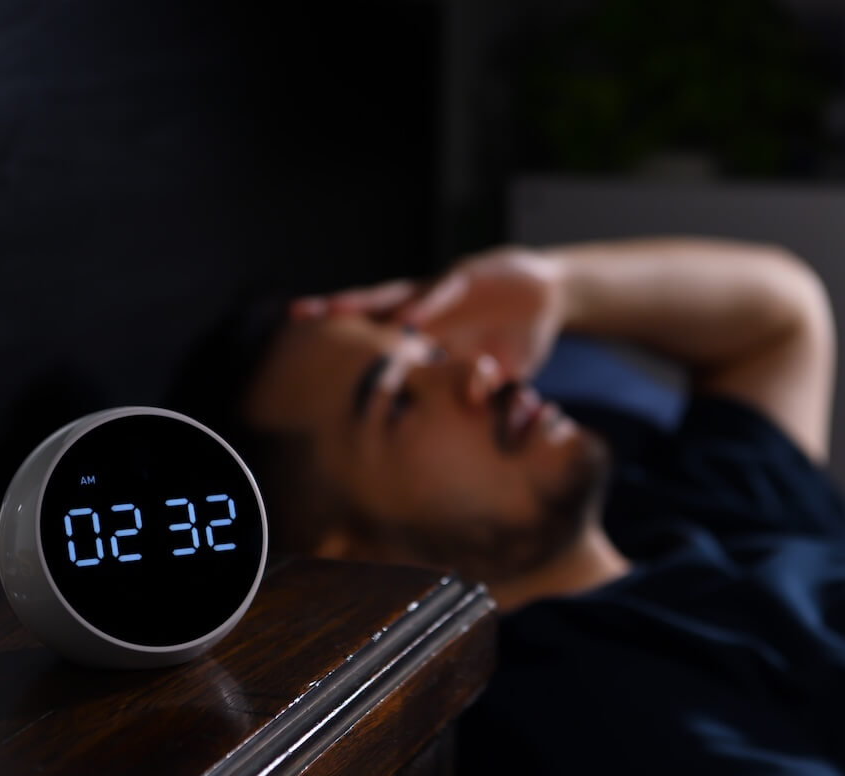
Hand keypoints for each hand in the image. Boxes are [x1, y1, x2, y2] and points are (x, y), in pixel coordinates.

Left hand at [292, 247, 568, 379]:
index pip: (375, 335)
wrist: (549, 295)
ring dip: (367, 302)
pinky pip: (443, 289)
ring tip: (334, 311)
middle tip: (295, 315)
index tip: (303, 352)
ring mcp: (442, 290)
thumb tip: (466, 429)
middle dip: (336, 311)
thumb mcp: (491, 376)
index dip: (343, 341)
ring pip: (397, 294)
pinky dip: (427, 302)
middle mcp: (424, 307)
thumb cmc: (513, 338)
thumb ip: (474, 398)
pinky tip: (409, 317)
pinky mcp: (467, 276)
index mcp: (425, 330)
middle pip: (372, 307)